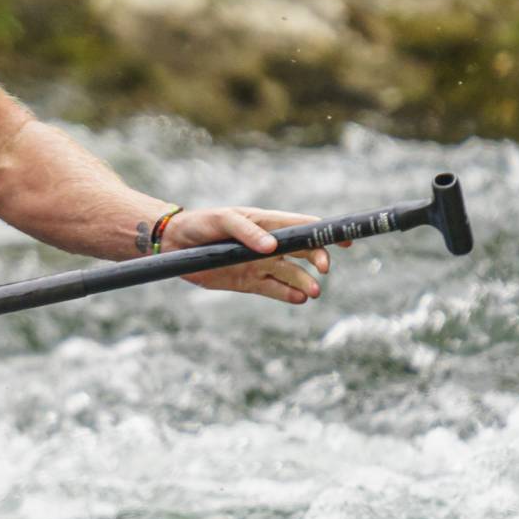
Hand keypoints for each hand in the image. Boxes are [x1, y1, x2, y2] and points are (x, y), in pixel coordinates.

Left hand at [166, 207, 339, 304]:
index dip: (326, 232)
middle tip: (323, 268)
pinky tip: (299, 298)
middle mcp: (270, 245)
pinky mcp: (250, 282)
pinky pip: (275, 290)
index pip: (304, 226)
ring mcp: (261, 265)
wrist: (174, 245)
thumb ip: (247, 232)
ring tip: (313, 291)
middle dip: (319, 258)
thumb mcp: (222, 220)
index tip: (344, 241)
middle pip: (305, 251)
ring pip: (293, 274)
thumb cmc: (200, 224)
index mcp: (267, 223)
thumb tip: (273, 248)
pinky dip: (289, 295)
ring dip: (305, 282)